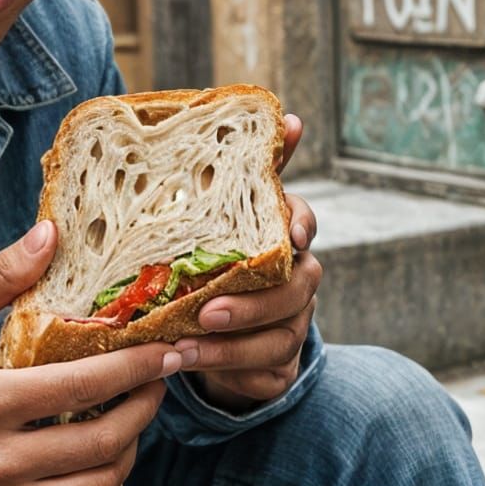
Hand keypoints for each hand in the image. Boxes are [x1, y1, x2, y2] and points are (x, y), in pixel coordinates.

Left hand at [187, 112, 320, 413]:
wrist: (211, 324)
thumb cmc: (207, 257)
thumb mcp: (204, 215)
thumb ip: (226, 172)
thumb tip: (279, 117)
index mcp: (278, 233)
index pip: (300, 217)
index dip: (299, 222)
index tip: (292, 233)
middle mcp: (295, 275)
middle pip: (295, 286)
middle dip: (252, 300)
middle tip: (206, 309)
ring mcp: (290, 320)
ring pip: (279, 333)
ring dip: (231, 342)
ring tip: (185, 344)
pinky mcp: (277, 361)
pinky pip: (264, 368)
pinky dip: (227, 367)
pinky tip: (190, 363)